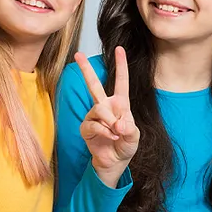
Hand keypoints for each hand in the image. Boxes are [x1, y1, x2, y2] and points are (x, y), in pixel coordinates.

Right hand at [75, 47, 139, 187]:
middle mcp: (105, 106)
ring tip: (116, 133)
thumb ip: (129, 128)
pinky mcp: (86, 128)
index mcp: (119, 104)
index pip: (121, 81)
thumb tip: (118, 125)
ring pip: (98, 109)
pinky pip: (93, 124)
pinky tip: (110, 138)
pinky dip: (104, 132)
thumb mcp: (134, 136)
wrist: (115, 162)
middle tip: (77, 54)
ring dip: (109, 122)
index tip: (119, 49)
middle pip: (93, 85)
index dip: (121, 65)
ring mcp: (94, 116)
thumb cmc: (125, 145)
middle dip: (85, 69)